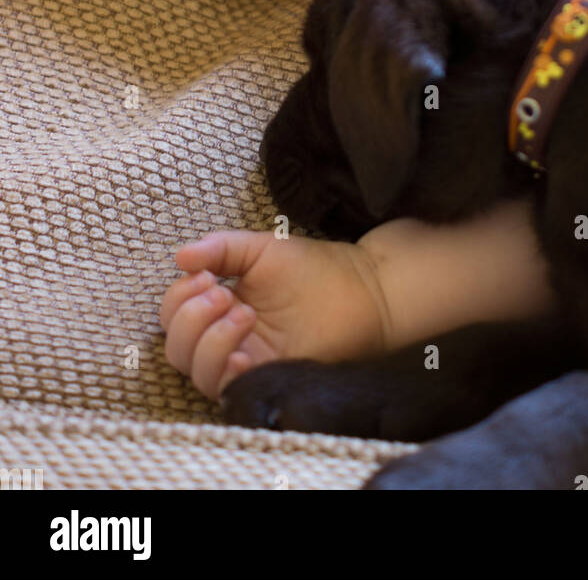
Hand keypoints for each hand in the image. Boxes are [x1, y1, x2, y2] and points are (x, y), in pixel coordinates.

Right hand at [159, 228, 388, 400]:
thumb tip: (180, 257)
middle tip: (222, 295)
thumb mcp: (260, 249)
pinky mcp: (267, 382)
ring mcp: (246, 364)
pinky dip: (227, 370)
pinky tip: (246, 352)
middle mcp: (226, 341)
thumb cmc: (314, 268)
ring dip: (209, 342)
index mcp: (218, 309)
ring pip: (196, 373)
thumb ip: (220, 248)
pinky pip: (228, 391)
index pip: (173, 316)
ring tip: (243, 313)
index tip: (204, 275)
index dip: (178, 298)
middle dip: (189, 320)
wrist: (363, 289)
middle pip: (176, 349)